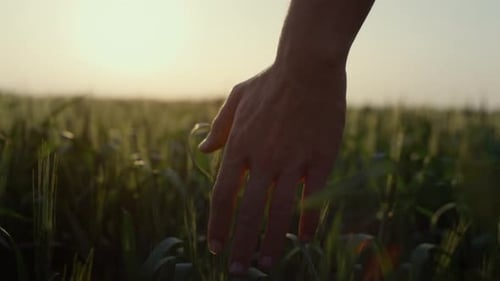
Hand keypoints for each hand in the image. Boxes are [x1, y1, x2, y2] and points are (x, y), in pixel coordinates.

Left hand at [199, 61, 345, 273]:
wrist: (309, 65)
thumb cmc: (271, 81)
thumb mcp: (237, 98)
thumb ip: (220, 127)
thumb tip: (204, 151)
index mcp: (239, 145)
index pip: (222, 195)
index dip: (218, 225)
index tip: (216, 247)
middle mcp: (263, 158)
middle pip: (248, 211)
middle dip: (241, 245)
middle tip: (237, 271)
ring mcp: (293, 160)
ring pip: (280, 211)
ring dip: (272, 241)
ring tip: (267, 265)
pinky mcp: (321, 158)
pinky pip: (315, 197)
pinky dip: (309, 221)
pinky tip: (305, 239)